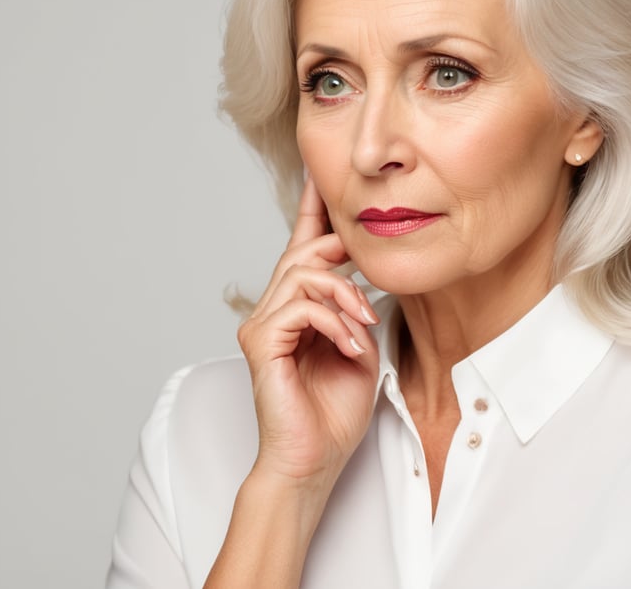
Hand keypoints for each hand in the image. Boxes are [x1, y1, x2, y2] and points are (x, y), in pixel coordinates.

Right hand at [237, 177, 379, 487]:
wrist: (315, 459)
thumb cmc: (335, 409)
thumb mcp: (359, 344)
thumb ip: (355, 305)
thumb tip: (364, 273)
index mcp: (298, 304)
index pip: (304, 244)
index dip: (314, 206)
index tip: (324, 170)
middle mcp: (274, 306)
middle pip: (305, 248)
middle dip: (343, 251)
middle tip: (368, 276)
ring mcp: (264, 322)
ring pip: (304, 272)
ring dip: (345, 295)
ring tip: (364, 325)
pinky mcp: (262, 341)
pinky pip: (301, 307)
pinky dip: (335, 323)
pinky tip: (352, 348)